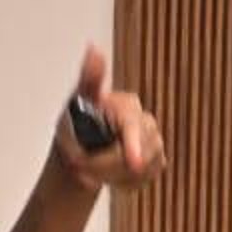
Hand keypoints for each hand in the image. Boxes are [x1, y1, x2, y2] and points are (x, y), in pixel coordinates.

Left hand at [55, 43, 164, 194]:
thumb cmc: (77, 122)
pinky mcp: (155, 164)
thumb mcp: (77, 101)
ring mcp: (155, 145)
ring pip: (137, 172)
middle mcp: (148, 124)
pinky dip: (119, 183)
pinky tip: (106, 174)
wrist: (79, 150)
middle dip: (101, 166)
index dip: (134, 146)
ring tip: (88, 168)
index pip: (135, 127)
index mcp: (129, 107)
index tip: (134, 163)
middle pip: (134, 156)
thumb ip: (89, 78)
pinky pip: (139, 182)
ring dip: (107, 176)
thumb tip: (93, 49)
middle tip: (76, 165)